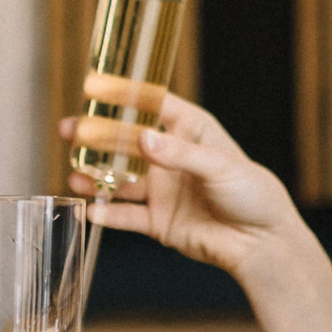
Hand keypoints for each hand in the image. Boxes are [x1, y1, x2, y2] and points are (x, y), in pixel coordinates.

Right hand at [63, 87, 304, 285]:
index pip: (151, 105)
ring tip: (74, 174)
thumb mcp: (219, 166)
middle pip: (126, 142)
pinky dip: (107, 213)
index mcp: (189, 130)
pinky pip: (126, 216)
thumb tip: (142, 139)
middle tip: (69, 130)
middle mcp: (170, 157)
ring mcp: (162, 189)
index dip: (123, 96)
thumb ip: (180, 154)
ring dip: (95, 176)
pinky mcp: (158, 221)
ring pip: (119, 179)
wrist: (262, 243)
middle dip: (96, 136)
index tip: (94, 88)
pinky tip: (90, 209)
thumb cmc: (252, 194)